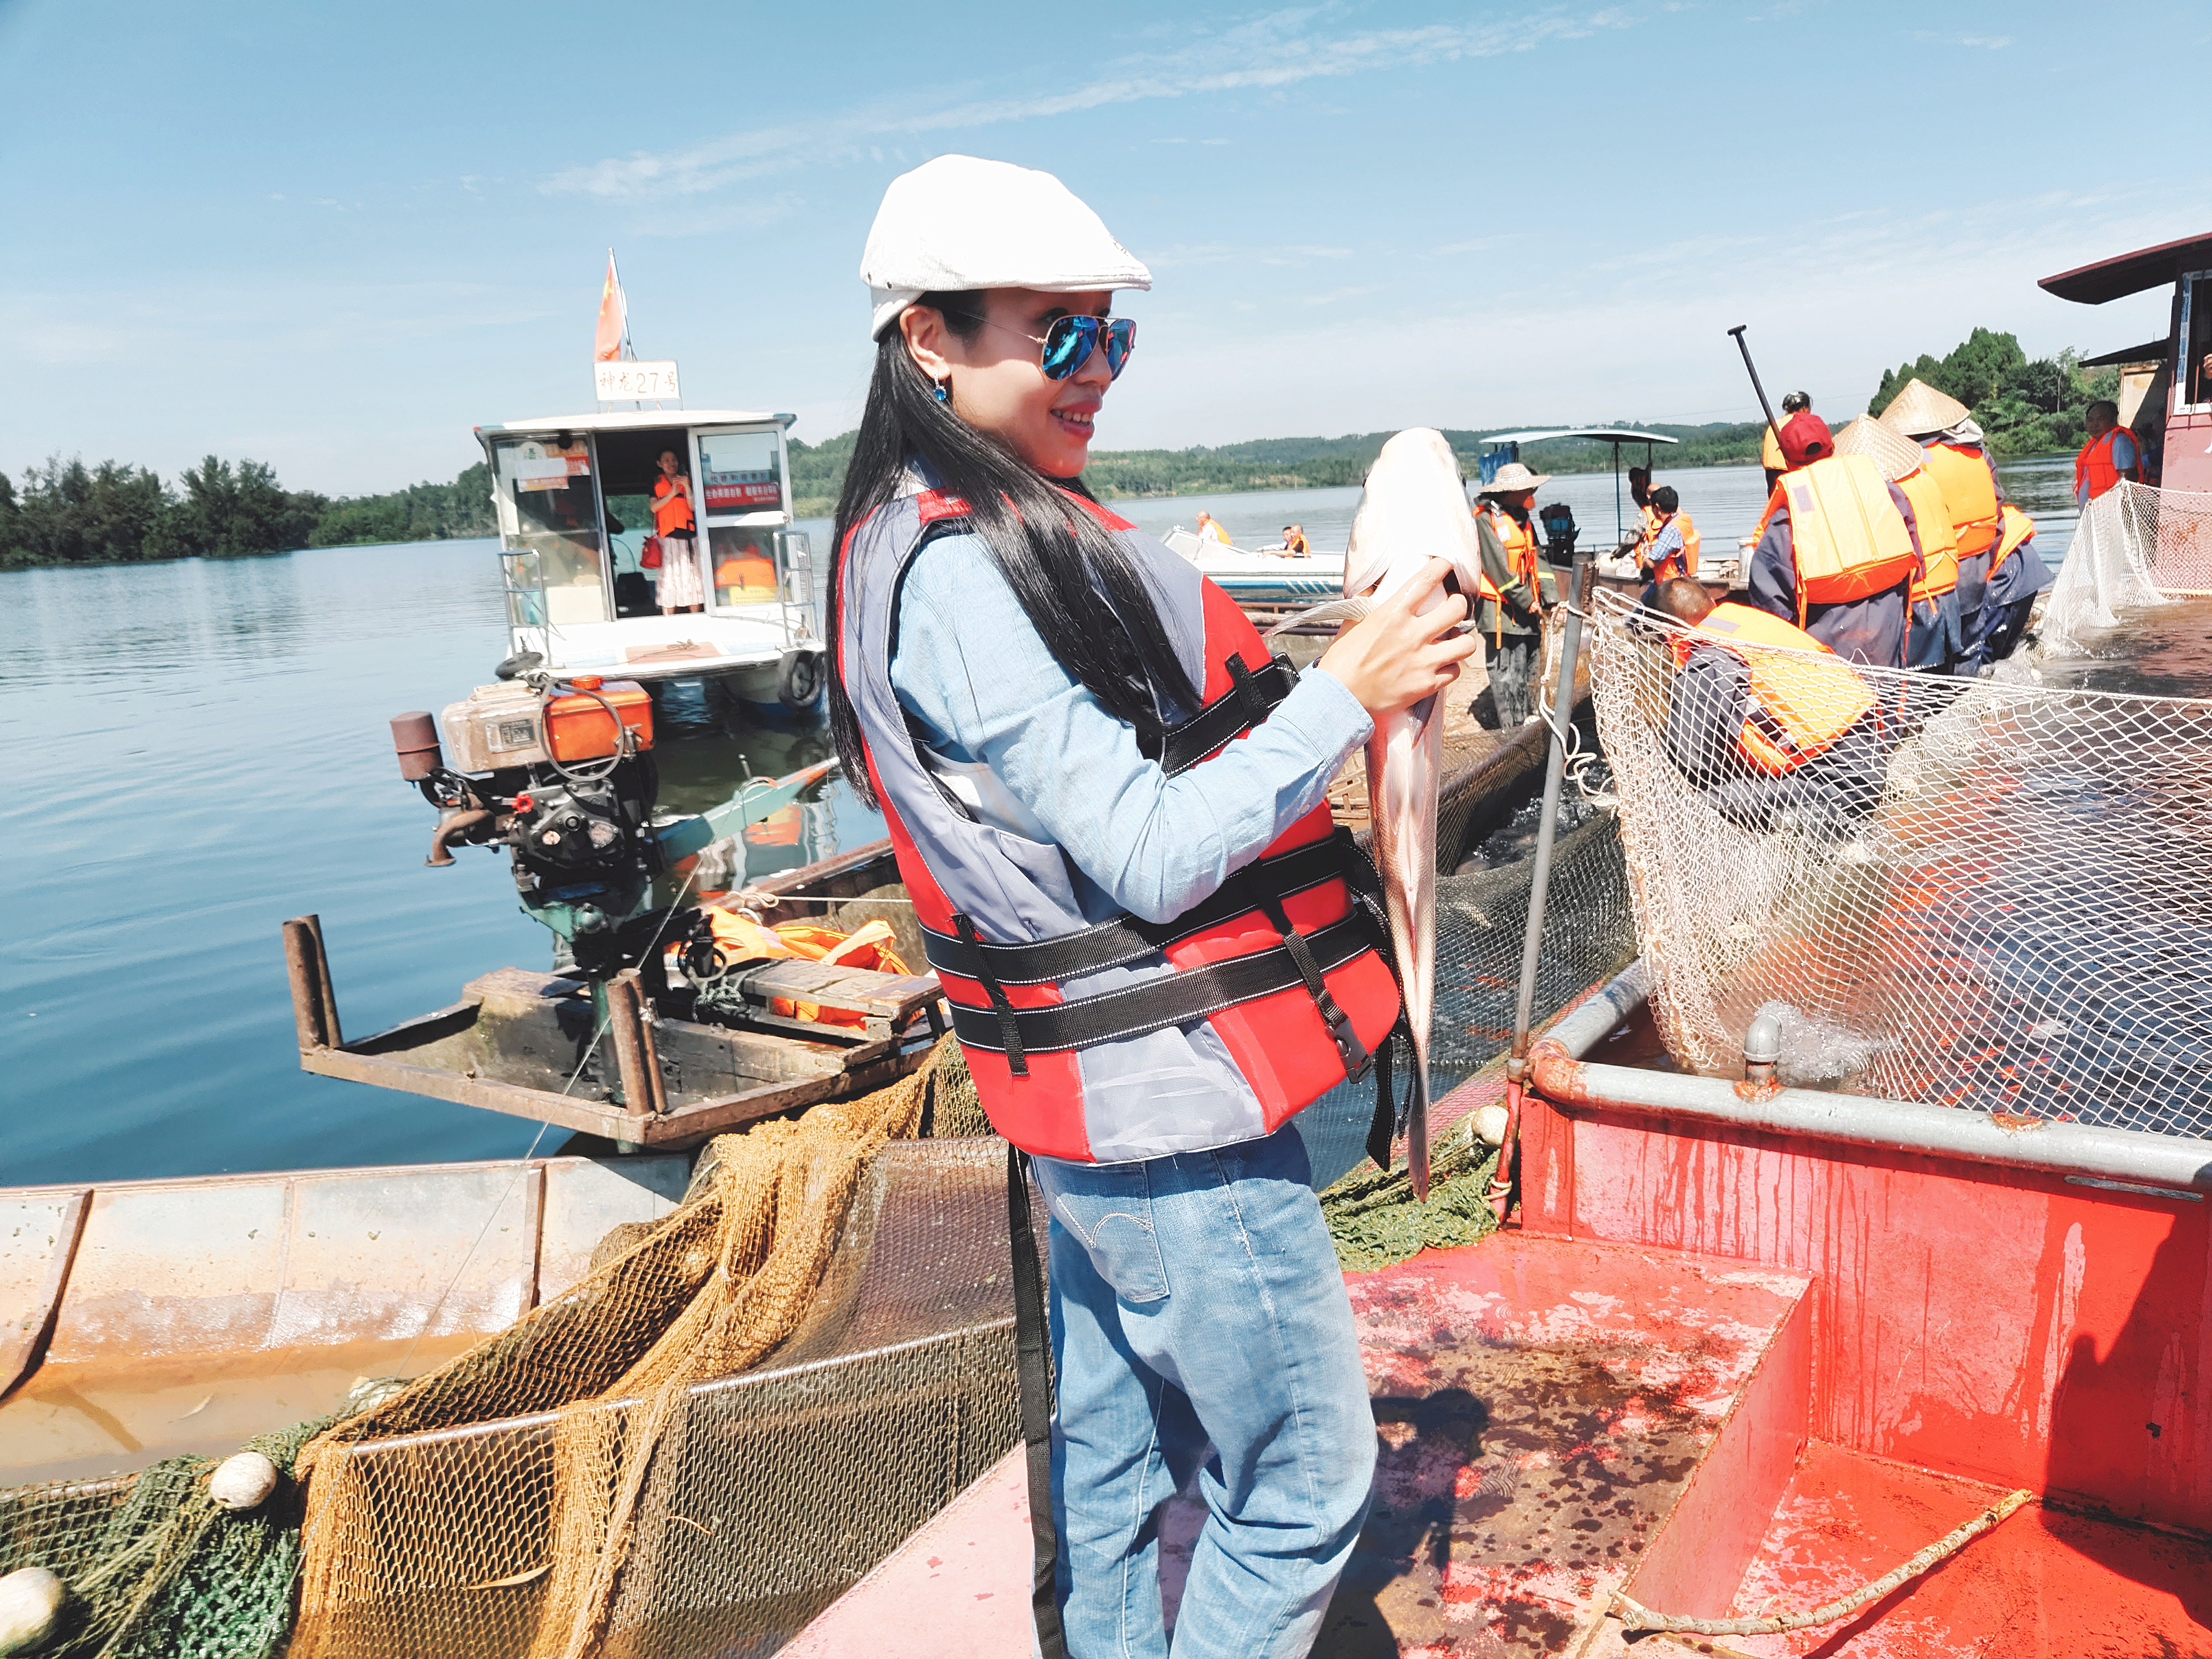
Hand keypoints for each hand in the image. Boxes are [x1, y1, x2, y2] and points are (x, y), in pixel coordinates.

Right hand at [1318, 557, 1482, 718]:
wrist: (1339, 698)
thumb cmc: (1342, 663)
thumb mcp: (1351, 624)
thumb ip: (1367, 603)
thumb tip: (1375, 588)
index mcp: (1392, 615)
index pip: (1426, 580)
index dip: (1442, 566)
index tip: (1446, 564)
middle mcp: (1412, 635)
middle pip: (1457, 609)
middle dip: (1458, 605)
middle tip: (1453, 609)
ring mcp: (1422, 661)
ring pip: (1466, 643)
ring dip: (1462, 640)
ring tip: (1454, 640)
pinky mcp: (1426, 684)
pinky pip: (1455, 671)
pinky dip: (1450, 667)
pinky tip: (1441, 665)